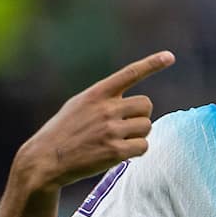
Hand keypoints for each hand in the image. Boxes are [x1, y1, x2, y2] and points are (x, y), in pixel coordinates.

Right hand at [13, 51, 175, 191]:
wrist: (45, 159)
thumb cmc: (63, 132)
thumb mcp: (78, 105)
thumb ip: (103, 99)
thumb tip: (132, 104)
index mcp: (97, 93)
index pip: (130, 73)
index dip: (152, 64)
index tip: (170, 56)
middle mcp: (106, 108)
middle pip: (146, 105)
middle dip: (140, 116)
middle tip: (125, 127)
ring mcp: (111, 130)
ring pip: (147, 127)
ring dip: (138, 135)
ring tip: (118, 141)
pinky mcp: (115, 151)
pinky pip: (143, 147)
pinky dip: (136, 151)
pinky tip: (119, 153)